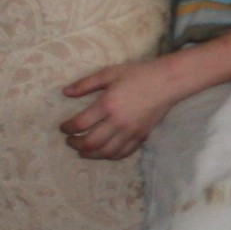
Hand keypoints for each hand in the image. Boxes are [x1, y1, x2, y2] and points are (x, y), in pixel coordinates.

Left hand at [59, 54, 192, 159]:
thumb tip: (65, 92)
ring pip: (105, 152)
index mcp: (107, 104)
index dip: (68, 128)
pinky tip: (103, 152)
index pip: (81, 123)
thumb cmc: (138, 74)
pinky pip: (123, 153)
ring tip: (83, 151)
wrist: (167, 82)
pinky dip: (110, 156)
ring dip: (90, 154)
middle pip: (90, 142)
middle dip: (76, 144)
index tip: (63, 127)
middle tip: (70, 140)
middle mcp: (117, 122)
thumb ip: (86, 84)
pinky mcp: (140, 136)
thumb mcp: (110, 73)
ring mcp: (130, 132)